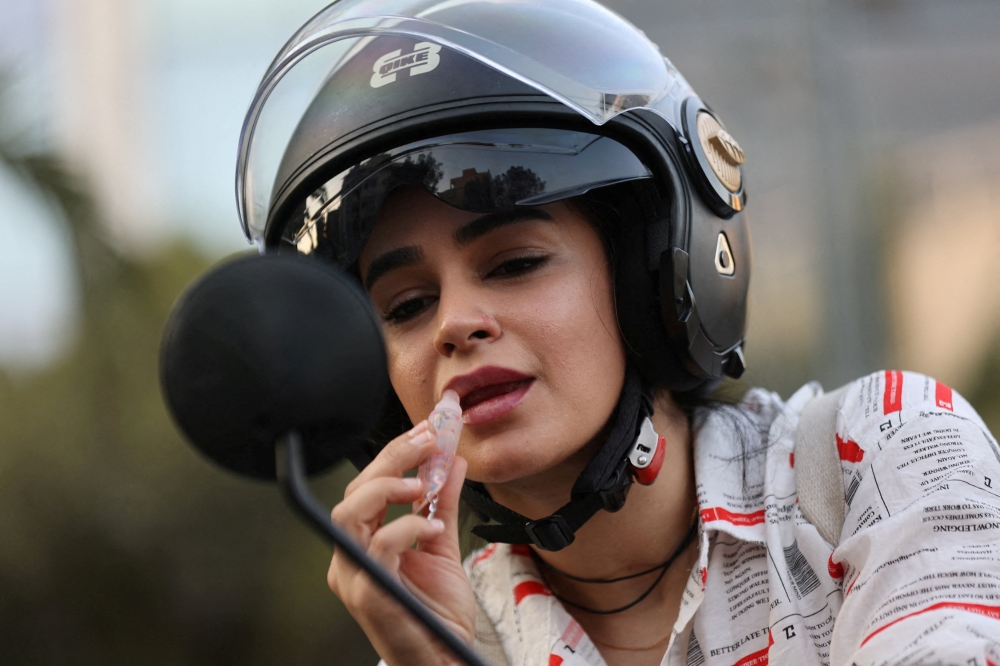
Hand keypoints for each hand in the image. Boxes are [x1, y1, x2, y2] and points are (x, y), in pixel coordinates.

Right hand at [327, 421, 475, 664]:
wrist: (446, 658)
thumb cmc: (438, 612)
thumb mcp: (443, 545)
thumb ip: (444, 504)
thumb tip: (453, 462)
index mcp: (363, 544)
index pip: (365, 487)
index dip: (395, 454)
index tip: (428, 429)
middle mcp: (350, 558)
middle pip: (354, 491)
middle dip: (393, 457)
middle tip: (430, 439)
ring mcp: (355, 576)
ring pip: (350, 512)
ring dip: (388, 487)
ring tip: (423, 483)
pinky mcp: (369, 594)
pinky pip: (379, 547)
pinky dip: (407, 527)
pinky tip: (433, 526)